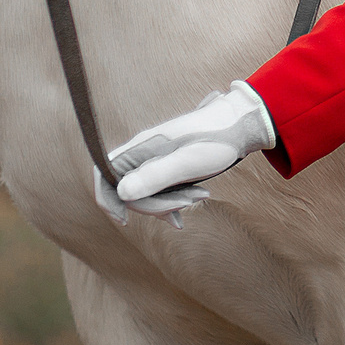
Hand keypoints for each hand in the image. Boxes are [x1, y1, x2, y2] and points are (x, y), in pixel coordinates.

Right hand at [104, 82, 277, 223]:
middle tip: (184, 206)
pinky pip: (156, 190)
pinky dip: (169, 202)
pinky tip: (185, 211)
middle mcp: (143, 151)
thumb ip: (154, 176)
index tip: (123, 219)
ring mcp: (153, 158)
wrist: (240, 125)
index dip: (106, 198)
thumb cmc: (217, 140)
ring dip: (166, 204)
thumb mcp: (188, 162)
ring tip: (198, 197)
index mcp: (142, 147)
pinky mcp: (166, 165)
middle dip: (152, 205)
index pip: (104, 173)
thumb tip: (121, 192)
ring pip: (144, 193)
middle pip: (126, 190)